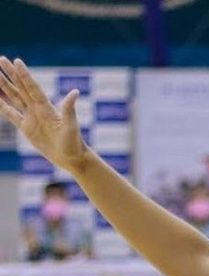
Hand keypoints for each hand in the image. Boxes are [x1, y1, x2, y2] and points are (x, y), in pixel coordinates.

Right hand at [0, 57, 87, 172]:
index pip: (32, 87)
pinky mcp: (26, 128)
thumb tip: (75, 91)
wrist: (71, 157)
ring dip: (5, 86)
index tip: (16, 61)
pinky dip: (3, 106)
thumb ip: (69, 109)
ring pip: (14, 97)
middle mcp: (38, 109)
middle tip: (1, 59)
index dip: (24, 75)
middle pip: (21, 88)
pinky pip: (11, 114)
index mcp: (47, 107)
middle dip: (11, 74)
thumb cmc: (73, 142)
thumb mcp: (71, 125)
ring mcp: (31, 117)